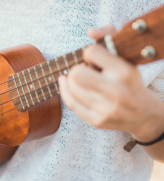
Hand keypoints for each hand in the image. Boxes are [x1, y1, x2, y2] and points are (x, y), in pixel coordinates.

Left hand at [58, 26, 163, 141]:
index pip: (91, 52)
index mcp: (125, 72)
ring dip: (70, 80)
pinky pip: (71, 103)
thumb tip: (90, 31)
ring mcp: (106, 108)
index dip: (89, 53)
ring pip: (71, 88)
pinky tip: (66, 83)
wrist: (143, 114)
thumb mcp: (126, 57)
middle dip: (76, 68)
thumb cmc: (130, 81)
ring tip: (78, 78)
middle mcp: (116, 91)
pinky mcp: (97, 121)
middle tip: (83, 70)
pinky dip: (65, 91)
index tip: (93, 58)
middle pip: (76, 73)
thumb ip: (109, 36)